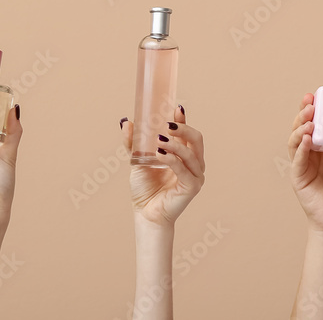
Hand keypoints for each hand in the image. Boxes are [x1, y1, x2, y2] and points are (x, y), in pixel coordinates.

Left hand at [121, 105, 204, 226]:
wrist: (145, 214)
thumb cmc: (145, 189)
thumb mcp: (138, 160)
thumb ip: (134, 143)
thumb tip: (126, 122)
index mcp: (186, 156)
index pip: (189, 134)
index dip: (184, 121)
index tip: (176, 108)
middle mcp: (194, 164)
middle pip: (196, 139)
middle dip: (184, 129)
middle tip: (167, 124)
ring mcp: (196, 175)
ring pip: (191, 152)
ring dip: (175, 144)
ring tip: (159, 139)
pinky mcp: (192, 186)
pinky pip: (183, 168)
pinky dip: (172, 159)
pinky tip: (160, 154)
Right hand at [288, 93, 322, 233]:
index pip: (319, 120)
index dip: (317, 107)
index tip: (319, 94)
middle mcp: (313, 151)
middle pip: (303, 126)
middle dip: (304, 112)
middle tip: (310, 102)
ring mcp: (304, 163)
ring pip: (295, 140)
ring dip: (300, 127)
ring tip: (309, 120)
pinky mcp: (299, 177)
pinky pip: (297, 159)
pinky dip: (300, 148)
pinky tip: (306, 139)